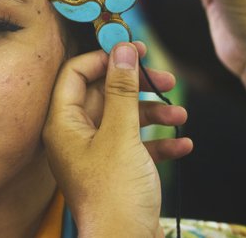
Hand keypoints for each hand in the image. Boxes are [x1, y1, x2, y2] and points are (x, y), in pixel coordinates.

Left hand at [43, 42, 191, 237]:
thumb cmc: (114, 195)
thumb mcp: (121, 134)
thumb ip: (122, 89)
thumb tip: (122, 49)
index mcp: (63, 123)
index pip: (75, 73)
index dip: (104, 58)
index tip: (133, 49)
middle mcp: (75, 135)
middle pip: (105, 94)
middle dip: (138, 87)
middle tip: (164, 79)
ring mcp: (95, 153)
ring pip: (124, 118)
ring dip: (153, 114)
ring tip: (180, 116)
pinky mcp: (115, 170)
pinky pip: (135, 145)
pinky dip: (157, 142)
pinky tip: (182, 145)